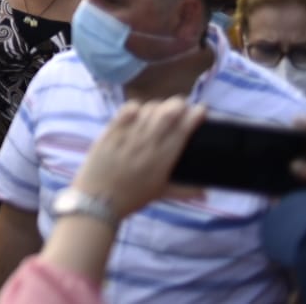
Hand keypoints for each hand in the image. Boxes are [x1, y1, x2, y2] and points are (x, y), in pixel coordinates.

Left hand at [71, 98, 206, 215]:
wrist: (98, 200)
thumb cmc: (132, 197)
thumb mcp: (161, 194)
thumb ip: (185, 191)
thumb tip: (207, 192)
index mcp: (163, 159)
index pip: (183, 131)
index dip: (194, 116)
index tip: (201, 110)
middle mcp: (147, 144)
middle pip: (167, 114)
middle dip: (179, 105)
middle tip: (182, 106)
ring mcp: (128, 135)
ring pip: (148, 110)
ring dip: (158, 106)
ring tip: (161, 109)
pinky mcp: (110, 131)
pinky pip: (125, 111)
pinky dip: (135, 107)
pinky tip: (139, 110)